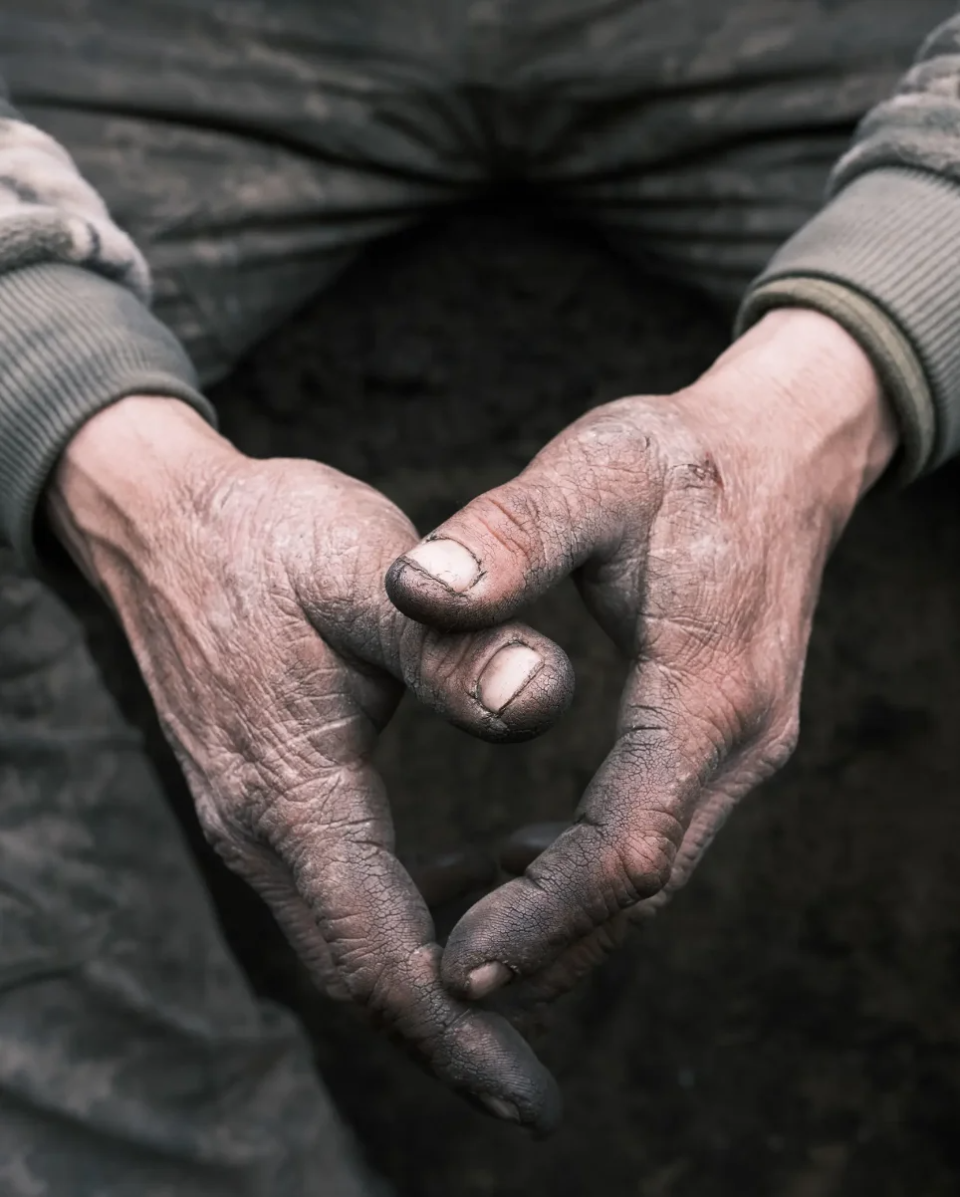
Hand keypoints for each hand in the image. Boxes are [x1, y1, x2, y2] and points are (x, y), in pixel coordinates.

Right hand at [46, 396, 574, 1129]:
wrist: (163, 523)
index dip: (460, 1035)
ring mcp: (256, 817)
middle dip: (457, 1024)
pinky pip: (344, 881)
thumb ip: (451, 647)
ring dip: (447, 955)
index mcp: (291, 795)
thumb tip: (547, 698)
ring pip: (355, 931)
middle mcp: (262, 830)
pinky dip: (422, 897)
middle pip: (363, 970)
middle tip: (541, 1064)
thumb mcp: (364, 575)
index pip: (379, 958)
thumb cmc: (264, 541)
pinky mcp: (266, 793)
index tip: (530, 1099)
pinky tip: (497, 850)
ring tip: (550, 921)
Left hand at [386, 310, 898, 1006]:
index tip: (456, 967)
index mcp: (707, 690)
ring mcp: (741, 746)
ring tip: (471, 951)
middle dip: (545, 944)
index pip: (626, 845)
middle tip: (444, 986)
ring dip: (564, 920)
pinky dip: (586, 871)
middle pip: (642, 885)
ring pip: (653, 870)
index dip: (540, 915)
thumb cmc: (681, 458)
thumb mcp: (593, 472)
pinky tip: (520, 868)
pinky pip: (654, 829)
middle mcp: (740, 740)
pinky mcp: (725, 737)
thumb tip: (417, 586)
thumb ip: (511, 531)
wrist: (782, 450)